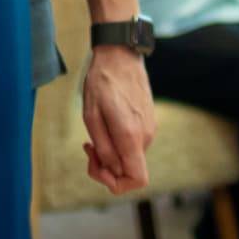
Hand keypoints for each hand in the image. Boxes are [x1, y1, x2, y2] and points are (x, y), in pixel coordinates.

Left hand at [79, 45, 155, 195]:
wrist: (120, 53)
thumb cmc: (102, 81)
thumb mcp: (92, 116)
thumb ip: (103, 147)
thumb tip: (112, 169)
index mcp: (132, 136)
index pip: (138, 180)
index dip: (116, 184)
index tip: (98, 168)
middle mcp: (146, 135)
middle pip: (130, 170)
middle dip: (107, 167)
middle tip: (88, 150)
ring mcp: (150, 127)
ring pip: (131, 157)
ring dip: (111, 154)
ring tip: (93, 136)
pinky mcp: (148, 120)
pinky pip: (134, 143)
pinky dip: (118, 143)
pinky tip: (105, 127)